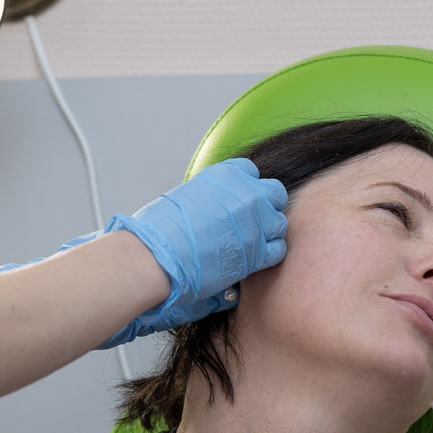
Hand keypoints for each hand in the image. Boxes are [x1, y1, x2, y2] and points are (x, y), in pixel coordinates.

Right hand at [0, 159, 288, 347]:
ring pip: (280, 221)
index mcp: (222, 175)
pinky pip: (277, 248)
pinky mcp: (256, 249)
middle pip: (274, 192)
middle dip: (266, 206)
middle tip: (250, 226)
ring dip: (268, 232)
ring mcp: (253, 220)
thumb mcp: (181, 204)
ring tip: (249, 246)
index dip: (247, 189)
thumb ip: (203, 206)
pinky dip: (268, 255)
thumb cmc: (155, 234)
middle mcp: (243, 192)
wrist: (153, 258)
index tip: (239, 204)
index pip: (250, 171)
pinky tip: (251, 262)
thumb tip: (209, 219)